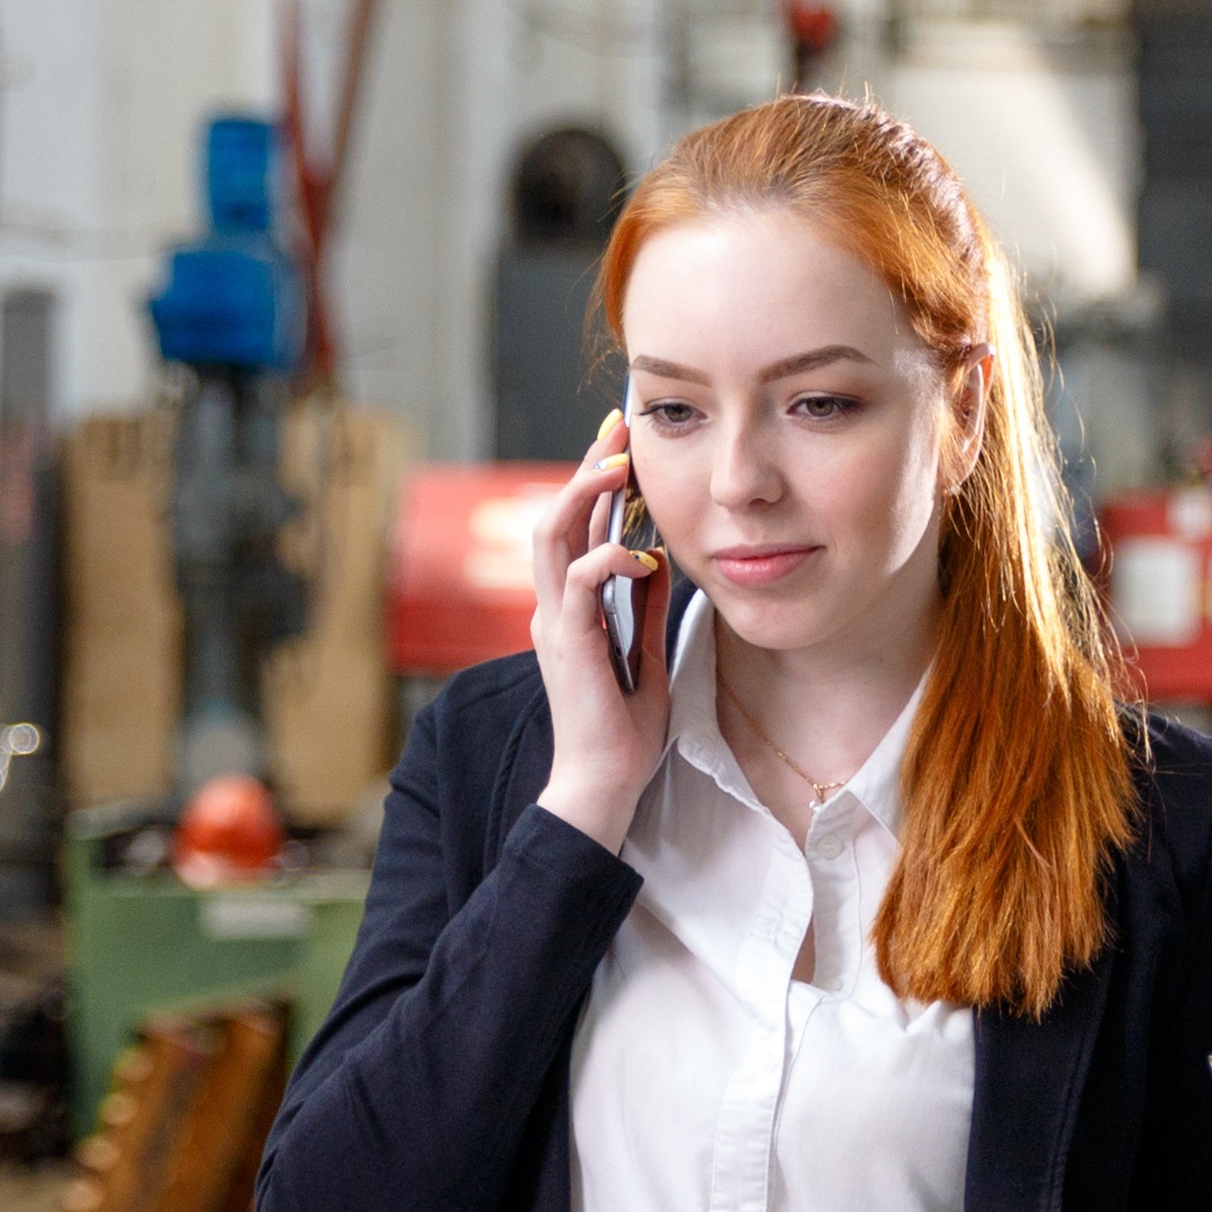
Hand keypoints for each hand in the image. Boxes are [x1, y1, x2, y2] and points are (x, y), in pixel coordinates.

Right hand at [530, 408, 674, 847]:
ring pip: (552, 536)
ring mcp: (553, 623)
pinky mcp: (566, 644)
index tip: (622, 443)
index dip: (594, 484)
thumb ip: (646, 608)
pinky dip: (608, 559)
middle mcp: (552, 607)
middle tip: (617, 429)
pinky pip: (579, 583)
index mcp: (568, 608)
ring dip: (584, 495)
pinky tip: (642, 554)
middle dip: (584, 468)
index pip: (576, 530)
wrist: (602, 782)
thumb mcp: (646, 654)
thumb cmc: (623, 730)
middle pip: (555, 517)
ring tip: (617, 464)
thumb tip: (659, 559)